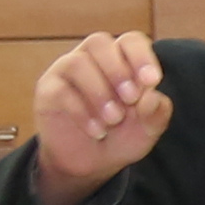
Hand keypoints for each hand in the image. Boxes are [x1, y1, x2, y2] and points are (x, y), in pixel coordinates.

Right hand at [29, 31, 172, 204]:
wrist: (91, 163)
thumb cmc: (122, 136)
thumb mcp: (148, 130)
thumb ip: (156, 113)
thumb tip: (152, 96)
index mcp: (121, 59)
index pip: (129, 41)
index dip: (141, 56)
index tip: (152, 81)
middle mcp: (91, 59)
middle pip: (98, 42)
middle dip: (118, 70)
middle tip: (130, 99)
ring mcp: (66, 72)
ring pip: (77, 63)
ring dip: (99, 92)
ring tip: (113, 120)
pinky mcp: (48, 91)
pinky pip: (60, 90)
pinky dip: (82, 112)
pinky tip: (96, 131)